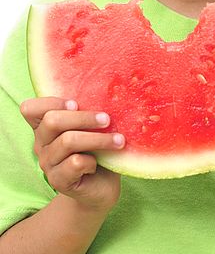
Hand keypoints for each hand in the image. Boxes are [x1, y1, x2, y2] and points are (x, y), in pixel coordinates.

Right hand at [20, 97, 124, 212]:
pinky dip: (92, 160)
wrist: (101, 187)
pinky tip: (99, 163)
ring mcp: (47, 164)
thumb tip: (106, 92)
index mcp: (45, 127)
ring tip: (118, 140)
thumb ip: (87, 112)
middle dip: (83, 117)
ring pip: (67, 141)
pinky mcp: (58, 181)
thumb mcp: (91, 128)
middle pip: (52, 121)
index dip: (51, 102)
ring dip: (97, 138)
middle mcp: (41, 144)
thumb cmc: (98, 150)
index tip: (76, 103)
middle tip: (107, 119)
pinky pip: (75, 163)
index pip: (30, 109)